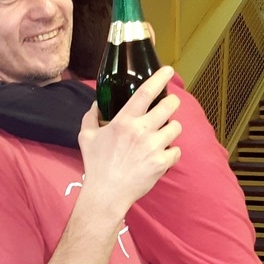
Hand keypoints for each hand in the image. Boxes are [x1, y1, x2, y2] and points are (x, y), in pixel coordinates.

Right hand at [78, 66, 181, 219]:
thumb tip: (95, 105)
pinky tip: (162, 155)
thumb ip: (90, 117)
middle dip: (173, 102)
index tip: (168, 71)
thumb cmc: (95, 165)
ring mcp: (154, 147)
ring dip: (172, 128)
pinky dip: (172, 152)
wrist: (107, 193)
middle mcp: (142, 131)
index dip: (160, 78)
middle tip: (169, 105)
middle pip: (169, 106)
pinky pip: (176, 151)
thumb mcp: (86, 137)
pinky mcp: (162, 163)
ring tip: (164, 133)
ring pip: (176, 127)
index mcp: (124, 121)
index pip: (146, 92)